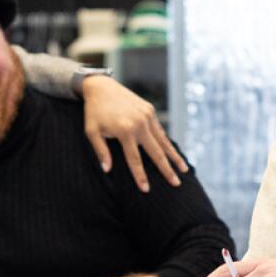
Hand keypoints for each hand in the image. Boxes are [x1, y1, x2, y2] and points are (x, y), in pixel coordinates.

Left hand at [81, 75, 186, 192]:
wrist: (101, 87)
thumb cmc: (94, 112)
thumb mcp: (92, 132)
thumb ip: (100, 151)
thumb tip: (107, 170)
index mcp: (124, 131)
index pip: (134, 159)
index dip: (140, 176)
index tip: (146, 190)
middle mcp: (139, 124)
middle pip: (156, 152)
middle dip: (166, 170)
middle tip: (176, 184)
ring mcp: (147, 116)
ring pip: (163, 141)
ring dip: (174, 156)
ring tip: (183, 170)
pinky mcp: (150, 110)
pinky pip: (159, 130)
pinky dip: (166, 142)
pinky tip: (172, 152)